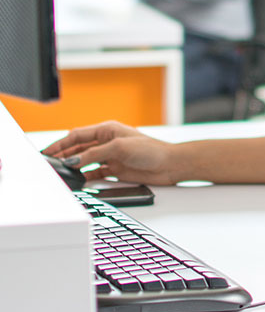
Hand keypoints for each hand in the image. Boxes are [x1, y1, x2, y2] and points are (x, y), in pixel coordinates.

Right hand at [42, 121, 178, 185]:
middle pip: (79, 148)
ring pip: (85, 161)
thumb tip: (73, 160)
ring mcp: (110, 156)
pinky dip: (85, 177)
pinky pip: (94, 173)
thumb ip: (94, 154)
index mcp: (107, 130)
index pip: (78, 135)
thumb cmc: (151, 150)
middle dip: (63, 155)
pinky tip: (78, 181)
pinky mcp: (115, 169)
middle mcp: (107, 142)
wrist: (169, 165)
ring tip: (60, 173)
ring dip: (73, 166)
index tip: (48, 152)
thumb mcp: (119, 148)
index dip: (61, 143)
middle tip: (49, 164)